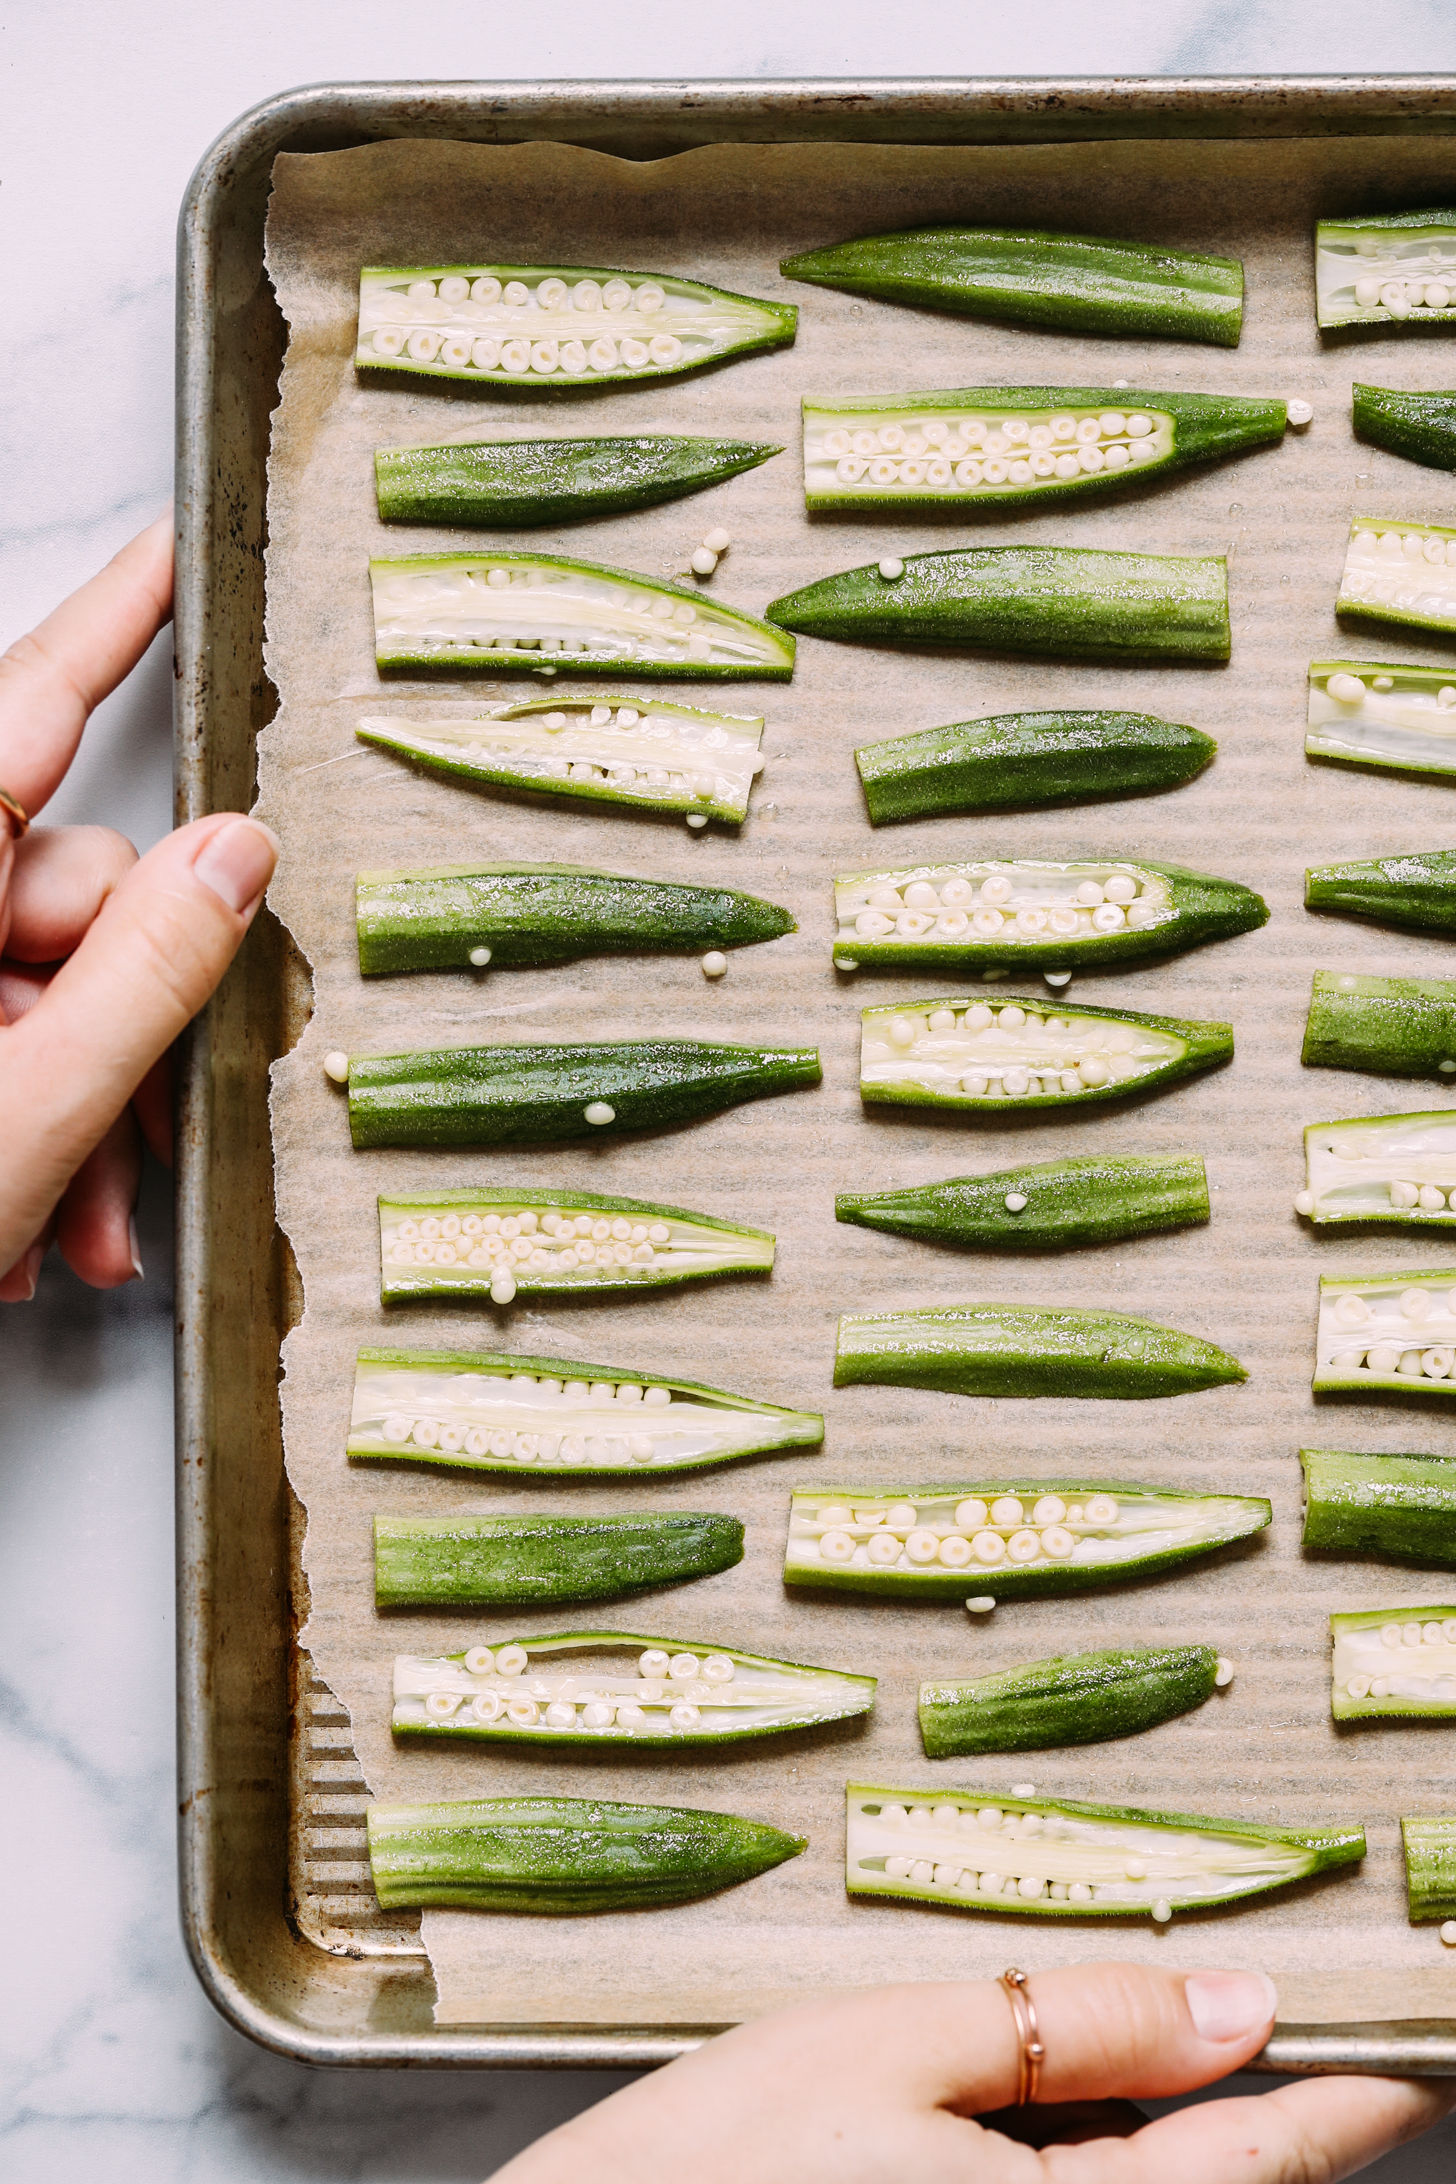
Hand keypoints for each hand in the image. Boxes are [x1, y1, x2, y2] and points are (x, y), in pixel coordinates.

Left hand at [0, 514, 279, 1295]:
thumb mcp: (22, 1115)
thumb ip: (141, 979)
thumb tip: (234, 856)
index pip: (29, 707)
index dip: (113, 621)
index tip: (177, 551)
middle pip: (68, 880)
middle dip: (128, 1014)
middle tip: (141, 1136)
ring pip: (37, 978)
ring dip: (85, 1100)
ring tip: (74, 1221)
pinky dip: (28, 1118)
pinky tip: (27, 1221)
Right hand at [491, 1962, 1454, 2182]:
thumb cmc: (711, 2164)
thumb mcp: (892, 2045)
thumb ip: (1073, 2023)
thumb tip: (1233, 2002)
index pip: (1255, 2168)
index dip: (1341, 2107)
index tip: (1405, 2062)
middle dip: (1261, 2135)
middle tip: (1275, 2038)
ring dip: (1177, 2158)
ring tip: (1152, 2073)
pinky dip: (1098, 2180)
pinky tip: (1058, 2129)